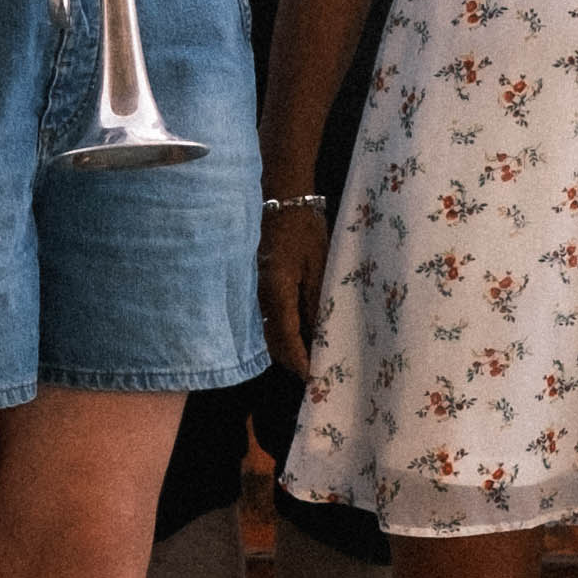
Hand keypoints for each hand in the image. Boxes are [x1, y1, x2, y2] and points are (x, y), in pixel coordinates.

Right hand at [257, 204, 329, 383]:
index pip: (286, 335)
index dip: (298, 359)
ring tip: (305, 357)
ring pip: (266, 330)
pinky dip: (279, 331)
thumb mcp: (319, 264)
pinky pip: (266, 317)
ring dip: (284, 347)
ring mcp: (255, 290)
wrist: (281, 202)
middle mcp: (260, 295)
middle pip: (272, 339)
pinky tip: (295, 334)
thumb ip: (318, 299)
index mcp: (277, 290)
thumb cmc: (305, 230)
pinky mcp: (256, 285)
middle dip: (289, 359)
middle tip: (311, 372)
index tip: (311, 376)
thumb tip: (322, 332)